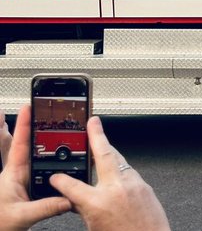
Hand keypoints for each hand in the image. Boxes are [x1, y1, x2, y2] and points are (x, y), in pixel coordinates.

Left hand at [0, 107, 72, 230]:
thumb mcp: (22, 216)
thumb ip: (46, 206)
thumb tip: (69, 196)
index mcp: (12, 175)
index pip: (19, 144)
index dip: (24, 124)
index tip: (29, 106)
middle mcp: (17, 176)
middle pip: (26, 145)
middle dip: (31, 127)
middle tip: (38, 110)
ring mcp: (21, 183)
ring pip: (33, 158)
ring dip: (39, 144)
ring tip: (45, 128)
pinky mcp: (26, 192)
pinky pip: (40, 173)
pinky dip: (47, 163)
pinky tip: (53, 159)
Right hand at [50, 116, 169, 230]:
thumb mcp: (94, 227)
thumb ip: (85, 209)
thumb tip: (77, 199)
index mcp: (97, 203)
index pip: (72, 186)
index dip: (60, 181)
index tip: (55, 177)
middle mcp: (116, 189)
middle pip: (105, 154)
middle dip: (97, 136)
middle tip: (93, 122)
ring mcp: (133, 185)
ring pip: (120, 162)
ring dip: (110, 153)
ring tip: (102, 145)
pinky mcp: (145, 186)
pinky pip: (129, 172)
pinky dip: (121, 170)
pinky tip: (116, 172)